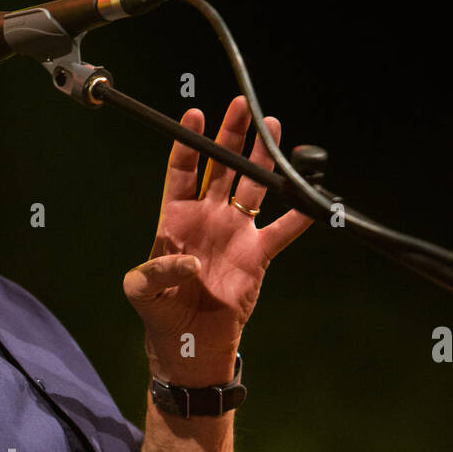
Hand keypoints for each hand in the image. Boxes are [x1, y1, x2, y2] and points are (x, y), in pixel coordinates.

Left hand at [123, 96, 313, 384]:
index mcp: (175, 219)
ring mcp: (235, 233)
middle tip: (240, 107)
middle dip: (231, 136)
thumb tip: (188, 262)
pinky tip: (310, 196)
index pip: (182, 171)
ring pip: (252, 187)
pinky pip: (282, 230)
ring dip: (262, 160)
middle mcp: (207, 218)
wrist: (190, 344)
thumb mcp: (141, 292)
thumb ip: (155, 271)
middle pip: (221, 167)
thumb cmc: (160, 315)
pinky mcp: (257, 254)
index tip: (194, 116)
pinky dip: (298, 216)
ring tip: (272, 128)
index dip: (188, 143)